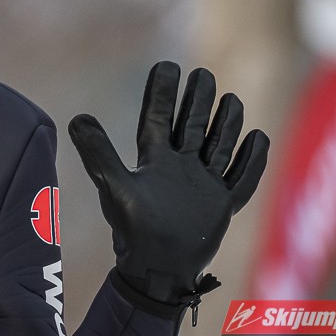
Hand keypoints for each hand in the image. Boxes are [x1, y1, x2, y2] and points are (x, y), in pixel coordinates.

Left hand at [68, 61, 268, 304]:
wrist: (156, 270)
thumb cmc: (132, 229)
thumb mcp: (114, 186)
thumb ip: (98, 153)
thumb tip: (77, 118)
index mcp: (154, 157)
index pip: (159, 116)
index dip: (163, 92)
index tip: (168, 65)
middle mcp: (180, 165)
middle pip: (193, 124)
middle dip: (199, 100)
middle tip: (203, 74)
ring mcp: (203, 183)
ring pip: (220, 145)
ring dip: (227, 124)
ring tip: (231, 100)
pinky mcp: (221, 204)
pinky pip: (243, 179)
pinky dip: (252, 161)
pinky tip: (259, 138)